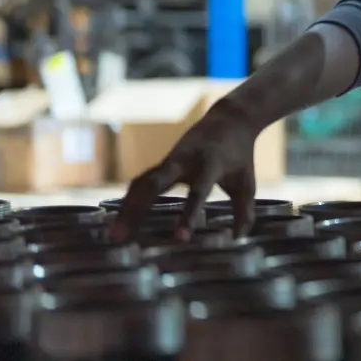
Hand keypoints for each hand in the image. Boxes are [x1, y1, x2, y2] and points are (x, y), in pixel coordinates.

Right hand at [111, 99, 261, 241]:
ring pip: (142, 182)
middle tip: (120, 236)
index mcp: (209, 164)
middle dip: (136, 210)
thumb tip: (237, 239)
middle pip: (155, 184)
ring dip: (126, 207)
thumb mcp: (247, 182)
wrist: (229, 121)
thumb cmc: (240, 156)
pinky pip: (141, 180)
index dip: (188, 215)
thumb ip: (244, 211)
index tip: (180, 239)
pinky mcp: (162, 163)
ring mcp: (169, 160)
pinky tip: (118, 218)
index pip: (197, 192)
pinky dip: (129, 198)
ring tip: (113, 235)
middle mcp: (184, 160)